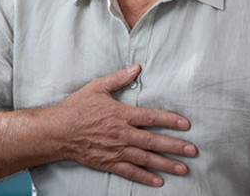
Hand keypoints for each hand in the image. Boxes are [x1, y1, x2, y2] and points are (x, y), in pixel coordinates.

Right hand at [49, 65, 196, 186]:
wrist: (58, 131)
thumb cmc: (76, 108)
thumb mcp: (96, 88)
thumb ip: (118, 78)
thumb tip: (136, 68)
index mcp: (121, 114)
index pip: (151, 118)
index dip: (170, 121)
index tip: (186, 125)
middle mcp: (121, 134)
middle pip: (153, 141)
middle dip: (175, 146)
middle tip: (192, 151)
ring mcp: (116, 150)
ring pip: (145, 159)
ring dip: (166, 164)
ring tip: (182, 168)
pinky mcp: (108, 163)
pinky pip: (130, 172)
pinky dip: (145, 177)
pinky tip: (158, 181)